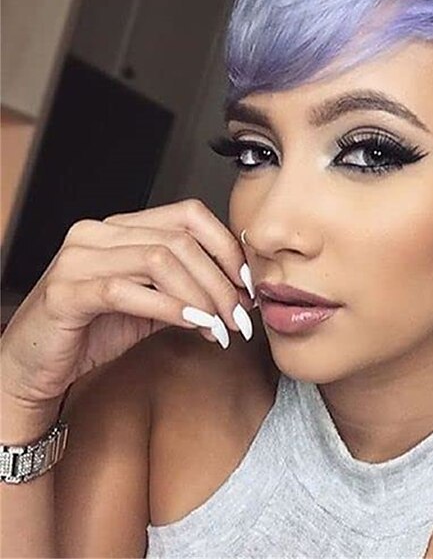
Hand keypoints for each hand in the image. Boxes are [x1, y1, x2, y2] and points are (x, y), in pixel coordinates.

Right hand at [0, 199, 254, 408]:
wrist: (33, 366)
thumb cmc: (91, 332)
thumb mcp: (150, 306)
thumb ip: (187, 292)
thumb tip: (238, 295)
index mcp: (121, 228)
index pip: (188, 215)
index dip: (226, 247)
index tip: (248, 282)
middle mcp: (98, 233)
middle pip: (181, 240)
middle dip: (221, 281)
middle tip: (240, 315)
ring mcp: (79, 258)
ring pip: (161, 260)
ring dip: (202, 297)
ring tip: (220, 326)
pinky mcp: (66, 292)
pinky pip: (130, 291)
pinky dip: (171, 309)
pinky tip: (195, 326)